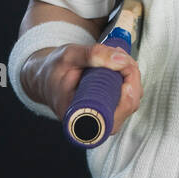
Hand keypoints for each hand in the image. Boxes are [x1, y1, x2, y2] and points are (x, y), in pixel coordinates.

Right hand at [23, 42, 143, 134]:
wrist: (46, 75)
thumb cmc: (54, 70)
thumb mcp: (69, 56)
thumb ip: (93, 55)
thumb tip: (122, 60)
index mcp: (76, 117)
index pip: (110, 119)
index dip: (125, 99)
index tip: (127, 73)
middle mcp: (91, 122)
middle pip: (127, 108)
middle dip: (132, 79)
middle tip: (124, 58)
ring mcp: (102, 115)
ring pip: (131, 101)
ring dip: (132, 77)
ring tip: (120, 59)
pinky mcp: (108, 107)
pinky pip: (128, 97)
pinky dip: (129, 79)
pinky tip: (122, 65)